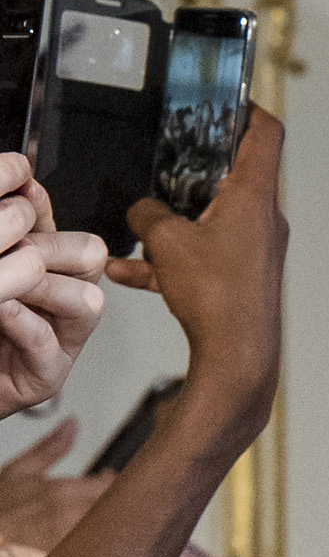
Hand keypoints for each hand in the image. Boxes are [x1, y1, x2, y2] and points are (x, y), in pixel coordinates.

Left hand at [0, 159, 107, 417]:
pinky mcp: (47, 375)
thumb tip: (25, 180)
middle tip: (12, 251)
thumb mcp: (1, 262)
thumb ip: (14, 229)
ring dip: (44, 286)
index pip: (69, 224)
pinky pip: (49, 344)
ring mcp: (63, 340)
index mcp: (57, 270)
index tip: (18, 200)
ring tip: (7, 285)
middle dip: (48, 248)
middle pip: (91, 257)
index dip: (43, 213)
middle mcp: (67, 302)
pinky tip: (4, 309)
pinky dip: (25, 323)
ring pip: (87, 301)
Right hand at [0, 418, 109, 551]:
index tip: (110, 479)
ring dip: (111, 523)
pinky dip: (99, 545)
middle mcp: (71, 520)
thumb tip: (72, 423)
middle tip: (113, 499)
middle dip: (120, 502)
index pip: (112, 486)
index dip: (117, 482)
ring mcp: (71, 545)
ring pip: (110, 532)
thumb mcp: (20, 471)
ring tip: (102, 519)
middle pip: (118, 510)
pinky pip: (96, 554)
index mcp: (63, 493)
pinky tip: (91, 542)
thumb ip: (51, 447)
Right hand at [104, 109, 285, 447]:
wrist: (239, 359)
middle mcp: (263, 218)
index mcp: (253, 196)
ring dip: (177, 221)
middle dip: (198, 168)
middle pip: (236, 175)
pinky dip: (172, 259)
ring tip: (139, 227)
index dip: (249, 110)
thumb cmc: (219, 298)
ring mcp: (256, 249)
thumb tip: (141, 212)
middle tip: (170, 158)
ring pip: (213, 219)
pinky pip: (204, 256)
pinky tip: (129, 272)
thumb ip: (148, 216)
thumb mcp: (168, 243)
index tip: (229, 101)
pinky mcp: (244, 277)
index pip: (266, 134)